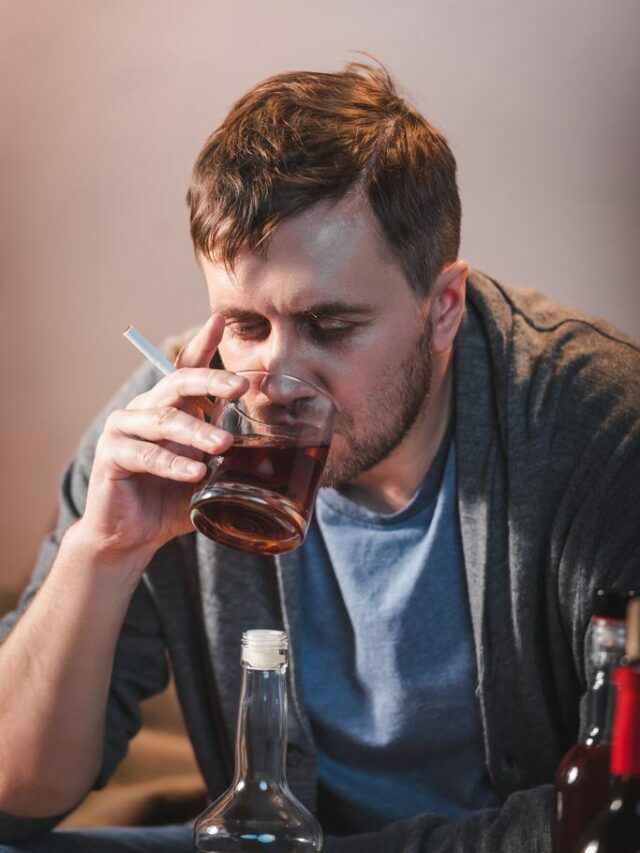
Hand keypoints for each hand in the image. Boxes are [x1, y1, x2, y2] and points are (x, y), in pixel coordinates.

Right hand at [78, 314, 247, 561]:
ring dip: (197, 431)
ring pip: (164, 419)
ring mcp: (124, 429)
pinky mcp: (110, 454)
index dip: (203, 344)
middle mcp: (147, 410)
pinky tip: (196, 472)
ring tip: (223, 445)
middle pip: (178, 383)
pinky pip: (145, 454)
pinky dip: (172, 463)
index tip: (220, 321)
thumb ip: (233, 465)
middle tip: (241, 388)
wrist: (132, 536)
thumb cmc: (171, 502)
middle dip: (211, 381)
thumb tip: (275, 462)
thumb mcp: (210, 478)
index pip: (187, 368)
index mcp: (172, 408)